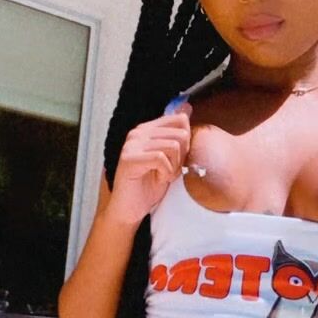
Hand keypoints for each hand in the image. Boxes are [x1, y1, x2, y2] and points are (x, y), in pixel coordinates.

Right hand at [109, 102, 192, 223]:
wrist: (130, 209)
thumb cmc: (149, 186)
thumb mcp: (170, 159)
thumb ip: (177, 137)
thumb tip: (187, 108)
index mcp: (147, 129)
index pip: (179, 120)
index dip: (187, 142)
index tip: (178, 159)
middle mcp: (138, 133)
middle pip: (180, 134)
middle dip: (182, 157)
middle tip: (170, 171)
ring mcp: (132, 145)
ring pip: (173, 146)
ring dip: (174, 167)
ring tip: (164, 176)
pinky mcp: (130, 158)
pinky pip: (161, 159)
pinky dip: (166, 173)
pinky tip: (159, 179)